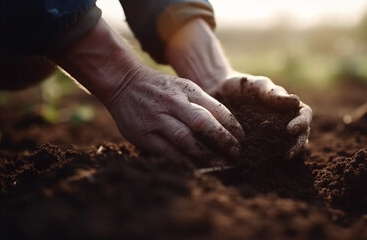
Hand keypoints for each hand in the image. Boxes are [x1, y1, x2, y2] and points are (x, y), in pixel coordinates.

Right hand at [104, 70, 244, 161]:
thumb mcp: (183, 86)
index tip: (242, 139)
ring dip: (206, 155)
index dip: (233, 127)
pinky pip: (166, 151)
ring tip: (220, 164)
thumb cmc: (160, 88)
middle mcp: (173, 103)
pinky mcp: (143, 134)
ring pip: (185, 139)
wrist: (124, 82)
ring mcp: (156, 119)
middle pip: (204, 124)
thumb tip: (226, 126)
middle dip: (224, 142)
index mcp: (187, 90)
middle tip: (237, 155)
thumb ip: (202, 103)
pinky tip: (195, 167)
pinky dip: (182, 160)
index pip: (216, 109)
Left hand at [208, 74, 311, 158]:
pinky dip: (268, 161)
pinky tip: (261, 165)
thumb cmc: (241, 85)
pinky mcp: (257, 146)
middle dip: (297, 146)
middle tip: (288, 154)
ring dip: (287, 155)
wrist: (218, 92)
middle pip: (300, 136)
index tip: (291, 129)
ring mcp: (271, 136)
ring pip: (286, 148)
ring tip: (279, 161)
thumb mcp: (257, 85)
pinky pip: (266, 155)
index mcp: (287, 107)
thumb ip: (273, 93)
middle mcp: (283, 123)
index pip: (304, 115)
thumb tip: (295, 102)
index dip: (302, 123)